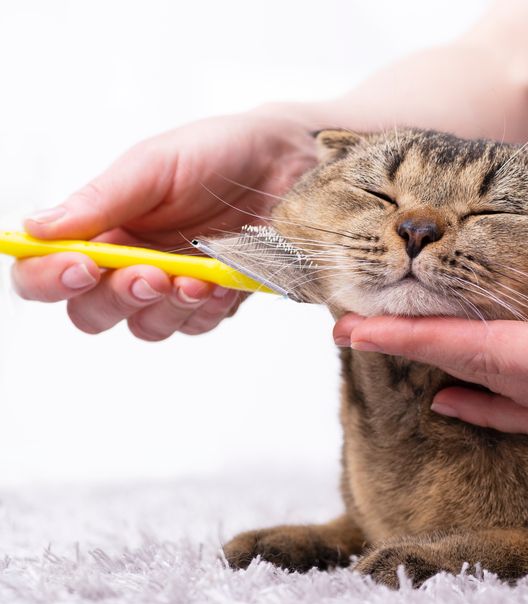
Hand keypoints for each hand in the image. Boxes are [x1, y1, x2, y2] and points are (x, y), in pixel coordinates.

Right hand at [12, 107, 317, 339]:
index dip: (51, 279)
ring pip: (147, 327)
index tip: (82, 267)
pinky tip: (222, 283)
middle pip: (92, 313)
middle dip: (117, 298)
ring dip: (168, 308)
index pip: (46, 271)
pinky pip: (197, 325)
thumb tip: (36, 229)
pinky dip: (206, 310)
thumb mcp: (156, 165)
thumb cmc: (218, 153)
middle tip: (151, 274)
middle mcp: (130, 262)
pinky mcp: (215, 300)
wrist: (290, 163)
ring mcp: (173, 287)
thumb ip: (101, 200)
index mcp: (101, 228)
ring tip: (198, 278)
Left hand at [333, 260, 527, 439]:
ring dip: (446, 375)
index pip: (497, 354)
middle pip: (486, 375)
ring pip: (505, 394)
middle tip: (349, 328)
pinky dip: (491, 400)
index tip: (364, 327)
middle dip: (416, 353)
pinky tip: (462, 397)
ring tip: (392, 357)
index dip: (428, 341)